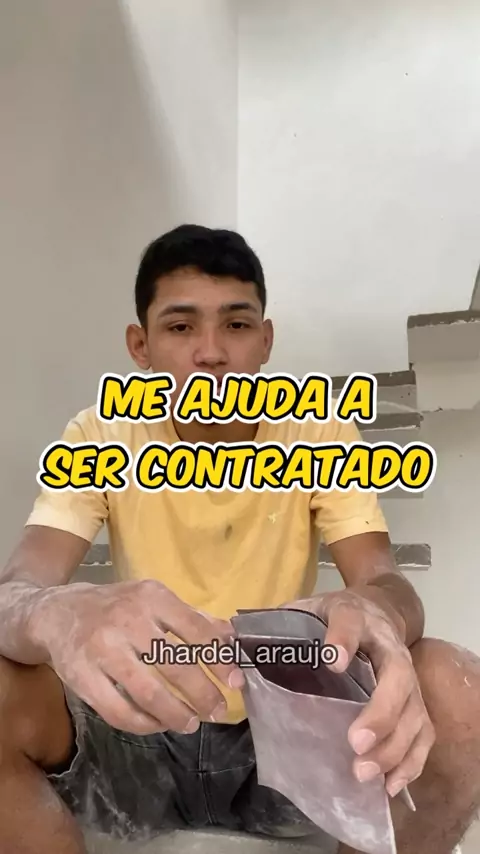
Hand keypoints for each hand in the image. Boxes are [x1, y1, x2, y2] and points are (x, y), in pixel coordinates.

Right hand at [29, 580, 243, 734]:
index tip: (237, 682)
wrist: (57, 612)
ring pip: (148, 692)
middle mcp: (128, 619)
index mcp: (152, 597)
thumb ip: (192, 619)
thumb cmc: (116, 607)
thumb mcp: (153, 600)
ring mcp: (102, 649)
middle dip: (203, 693)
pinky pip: (118, 711)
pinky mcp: (81, 677)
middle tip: (219, 711)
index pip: (194, 630)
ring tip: (192, 723)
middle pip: (175, 664)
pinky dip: (144, 725)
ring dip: (176, 714)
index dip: (219, 659)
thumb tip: (233, 639)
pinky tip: (159, 725)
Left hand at [282, 589, 435, 797]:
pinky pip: (423, 733)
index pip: (349, 622)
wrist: (378, 610)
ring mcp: (408, 676)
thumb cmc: (331, 617)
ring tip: (364, 773)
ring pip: (413, 711)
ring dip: (393, 746)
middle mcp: (388, 645)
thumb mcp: (303, 610)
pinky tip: (389, 785)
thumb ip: (271, 626)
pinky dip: (411, 761)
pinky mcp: (416, 702)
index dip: (343, 639)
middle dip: (379, 711)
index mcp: (354, 616)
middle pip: (397, 676)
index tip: (332, 660)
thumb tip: (227, 643)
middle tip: (355, 742)